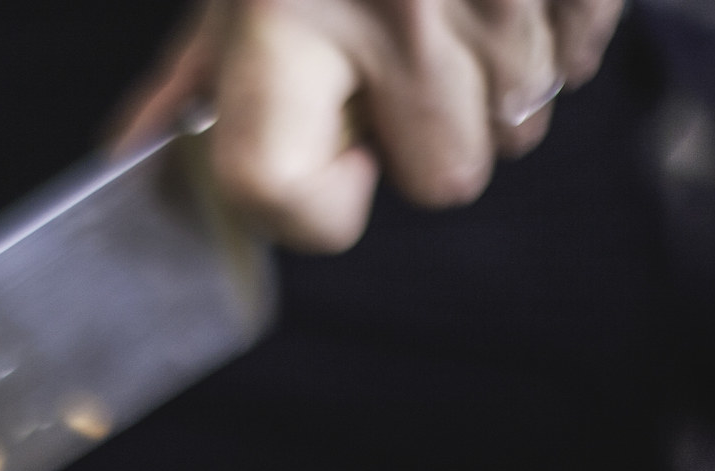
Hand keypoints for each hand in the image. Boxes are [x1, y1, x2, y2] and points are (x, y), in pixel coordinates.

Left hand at [117, 0, 621, 249]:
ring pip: (518, 127)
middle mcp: (399, 8)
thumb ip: (197, 63)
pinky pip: (577, 63)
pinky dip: (546, 32)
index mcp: (288, 8)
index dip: (310, 207)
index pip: (280, 189)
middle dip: (426, 134)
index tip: (333, 163)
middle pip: (445, 178)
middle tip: (401, 54)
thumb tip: (137, 148)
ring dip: (490, 81)